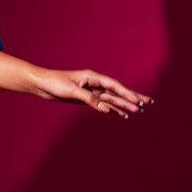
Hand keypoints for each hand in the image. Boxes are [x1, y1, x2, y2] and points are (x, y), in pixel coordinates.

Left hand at [34, 68, 152, 116]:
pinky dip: (113, 109)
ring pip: (112, 99)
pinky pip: (103, 104)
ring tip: (139, 110)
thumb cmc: (55, 83)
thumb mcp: (71, 91)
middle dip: (133, 97)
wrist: (43, 85)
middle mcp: (95, 83)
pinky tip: (122, 114)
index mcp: (93, 77)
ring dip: (125, 105)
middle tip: (148, 102)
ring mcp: (92, 91)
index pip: (114, 85)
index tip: (137, 100)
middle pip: (117, 91)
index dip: (126, 93)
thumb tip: (104, 108)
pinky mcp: (87, 99)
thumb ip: (89, 99)